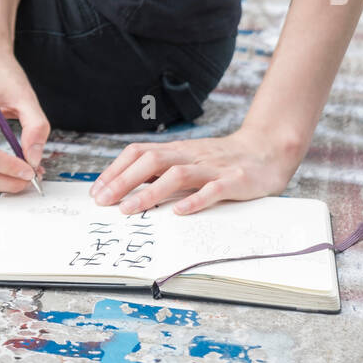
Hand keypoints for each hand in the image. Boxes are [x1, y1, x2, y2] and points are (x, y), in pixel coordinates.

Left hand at [89, 127, 302, 215]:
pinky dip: (194, 201)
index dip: (116, 170)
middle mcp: (190, 155)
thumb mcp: (188, 159)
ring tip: (129, 209)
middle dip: (123, 181)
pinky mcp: (234, 181)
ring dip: (149, 192)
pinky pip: (212, 191)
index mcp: (177, 150)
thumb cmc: (221, 160)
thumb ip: (163, 169)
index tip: (97, 190)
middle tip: (103, 201)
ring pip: (176, 175)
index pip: (139, 153)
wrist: (265, 150)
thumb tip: (126, 186)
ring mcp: (212, 168)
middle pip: (151, 161)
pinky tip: (179, 213)